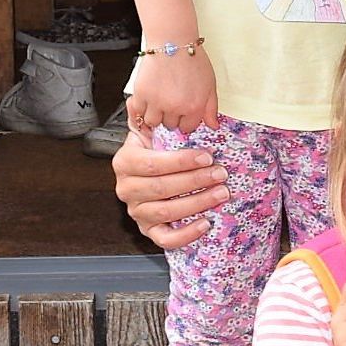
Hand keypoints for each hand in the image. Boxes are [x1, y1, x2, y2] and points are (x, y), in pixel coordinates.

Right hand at [110, 126, 228, 250]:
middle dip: (195, 181)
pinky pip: (165, 239)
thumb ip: (157, 122)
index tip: (207, 156)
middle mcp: (126, 189)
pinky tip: (206, 223)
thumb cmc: (155, 149)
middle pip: (161, 188)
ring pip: (165, 212)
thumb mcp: (153, 131)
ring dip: (196, 203)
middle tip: (220, 174)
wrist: (146, 170)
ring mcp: (136, 212)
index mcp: (125, 162)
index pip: (152, 164)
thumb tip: (162, 106)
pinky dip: (186, 234)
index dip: (181, 162)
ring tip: (220, 193)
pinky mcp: (148, 230)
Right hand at [125, 47, 216, 138]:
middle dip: (171, 116)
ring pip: (153, 122)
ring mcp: (157, 102)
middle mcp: (175, 107)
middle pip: (170, 125)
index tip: (182, 113)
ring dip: (156, 114)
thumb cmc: (192, 59)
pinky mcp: (141, 94)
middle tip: (171, 101)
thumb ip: (211, 108)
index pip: (188, 128)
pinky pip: (139, 112)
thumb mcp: (210, 84)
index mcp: (194, 106)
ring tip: (159, 101)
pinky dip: (142, 108)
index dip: (185, 120)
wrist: (172, 41)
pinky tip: (149, 99)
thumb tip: (213, 126)